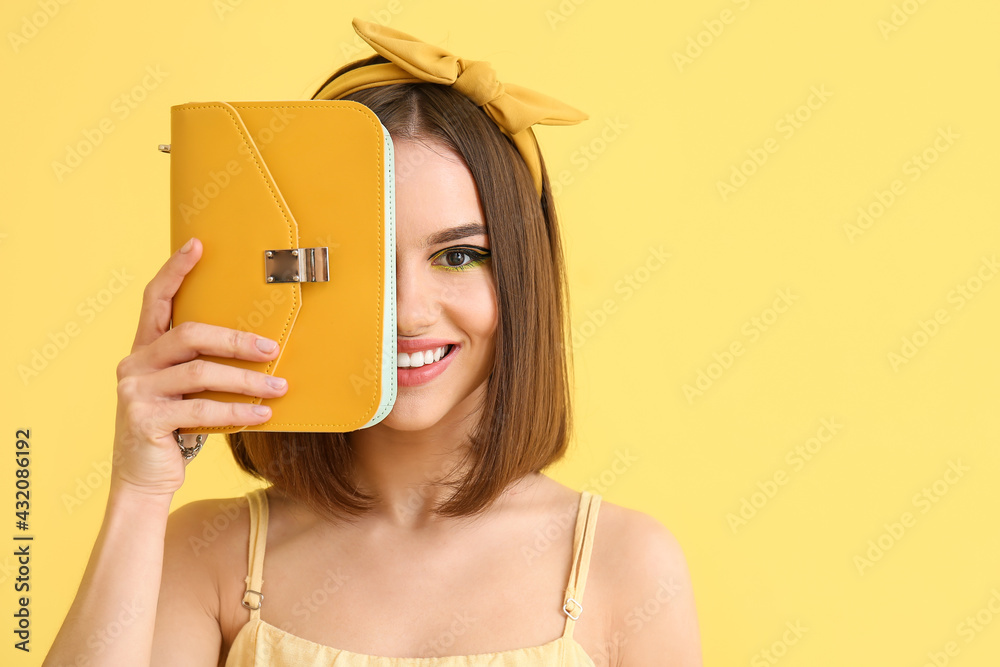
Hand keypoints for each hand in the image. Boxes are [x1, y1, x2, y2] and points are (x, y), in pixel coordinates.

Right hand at [110, 237, 287, 497]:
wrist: (143, 480)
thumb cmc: (174, 430)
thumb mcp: (183, 392)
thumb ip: (200, 367)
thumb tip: (258, 346)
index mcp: (143, 350)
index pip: (155, 300)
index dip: (175, 271)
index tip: (197, 245)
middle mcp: (134, 364)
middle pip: (190, 335)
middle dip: (237, 340)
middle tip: (273, 348)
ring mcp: (136, 392)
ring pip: (200, 373)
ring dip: (246, 380)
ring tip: (280, 386)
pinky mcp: (145, 420)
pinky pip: (202, 410)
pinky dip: (237, 411)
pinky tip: (263, 414)